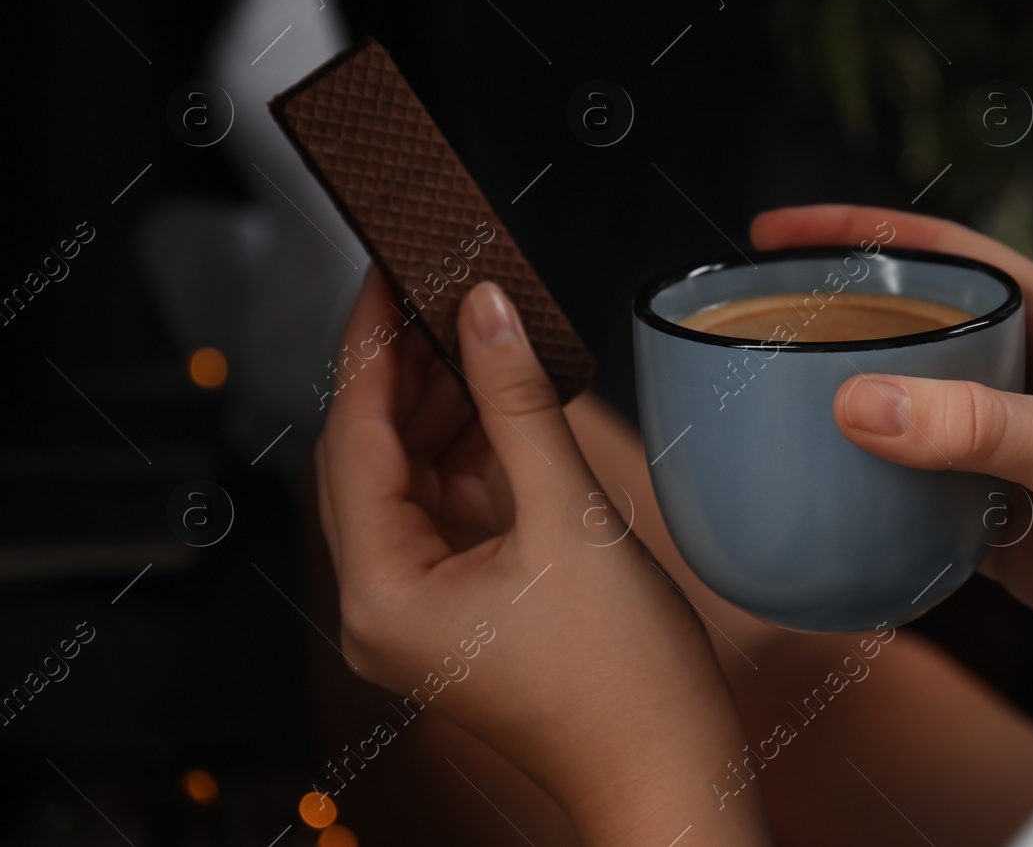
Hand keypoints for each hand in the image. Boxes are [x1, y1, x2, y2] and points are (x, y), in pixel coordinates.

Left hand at [316, 269, 769, 844]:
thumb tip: (486, 310)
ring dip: (442, 408)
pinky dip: (471, 453)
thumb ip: (518, 402)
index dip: (370, 347)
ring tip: (477, 331)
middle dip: (408, 370)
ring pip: (410, 480)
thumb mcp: (567, 515)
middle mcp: (381, 606)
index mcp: (382, 593)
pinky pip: (447, 510)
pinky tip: (503, 401)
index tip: (385, 273)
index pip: (353, 439)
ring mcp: (419, 611)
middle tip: (439, 287)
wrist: (670, 769)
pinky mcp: (460, 610)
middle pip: (372, 457)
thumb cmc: (624, 677)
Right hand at [749, 205, 1032, 670]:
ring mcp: (1014, 455)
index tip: (780, 229)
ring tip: (769, 413)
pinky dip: (872, 504)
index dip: (863, 233)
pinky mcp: (1003, 529)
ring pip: (912, 420)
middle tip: (761, 328)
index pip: (949, 255)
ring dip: (852, 419)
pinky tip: (822, 502)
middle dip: (843, 327)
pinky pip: (918, 504)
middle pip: (919, 333)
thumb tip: (859, 404)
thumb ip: (975, 425)